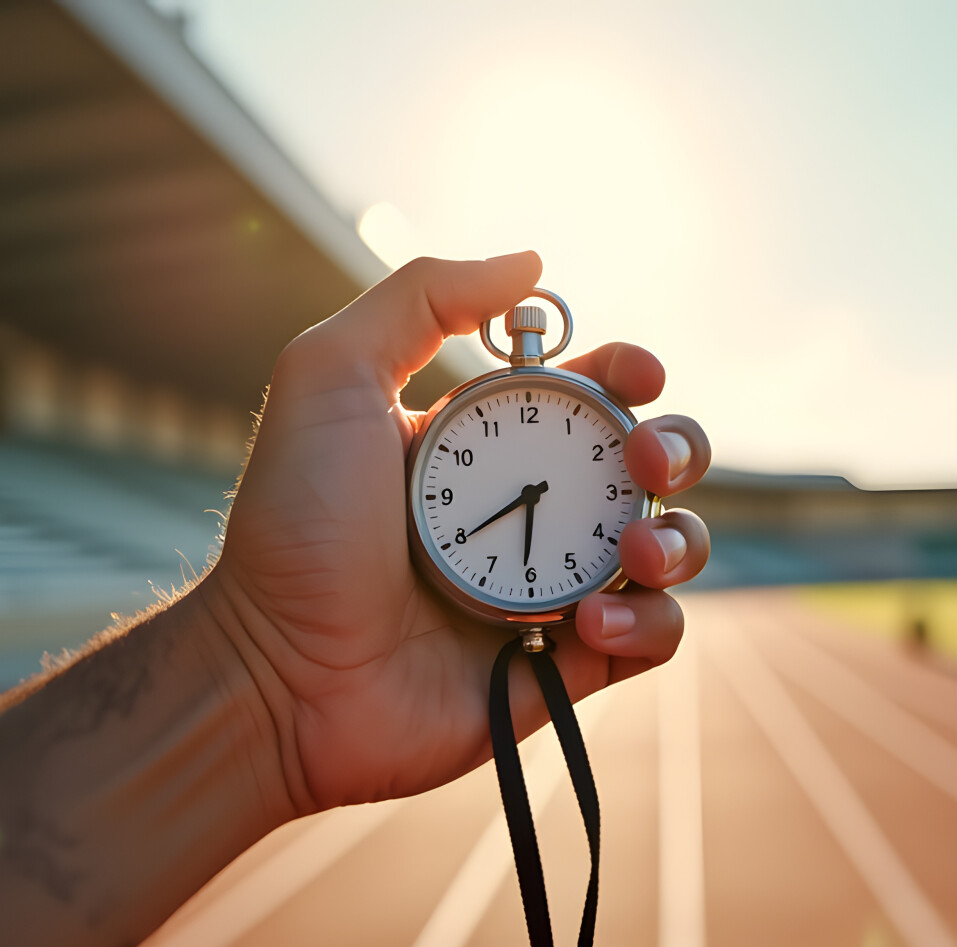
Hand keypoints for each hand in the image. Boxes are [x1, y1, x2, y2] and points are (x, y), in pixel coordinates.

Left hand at [204, 253, 710, 811]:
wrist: (277, 672)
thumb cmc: (294, 528)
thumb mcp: (331, 377)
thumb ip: (422, 299)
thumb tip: (532, 263)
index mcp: (486, 444)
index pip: (589, 394)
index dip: (629, 374)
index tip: (634, 377)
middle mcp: (530, 511)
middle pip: (653, 465)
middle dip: (676, 449)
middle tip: (645, 464)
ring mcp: (553, 592)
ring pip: (672, 549)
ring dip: (679, 541)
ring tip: (634, 554)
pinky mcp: (565, 669)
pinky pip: (654, 637)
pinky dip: (649, 620)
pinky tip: (593, 620)